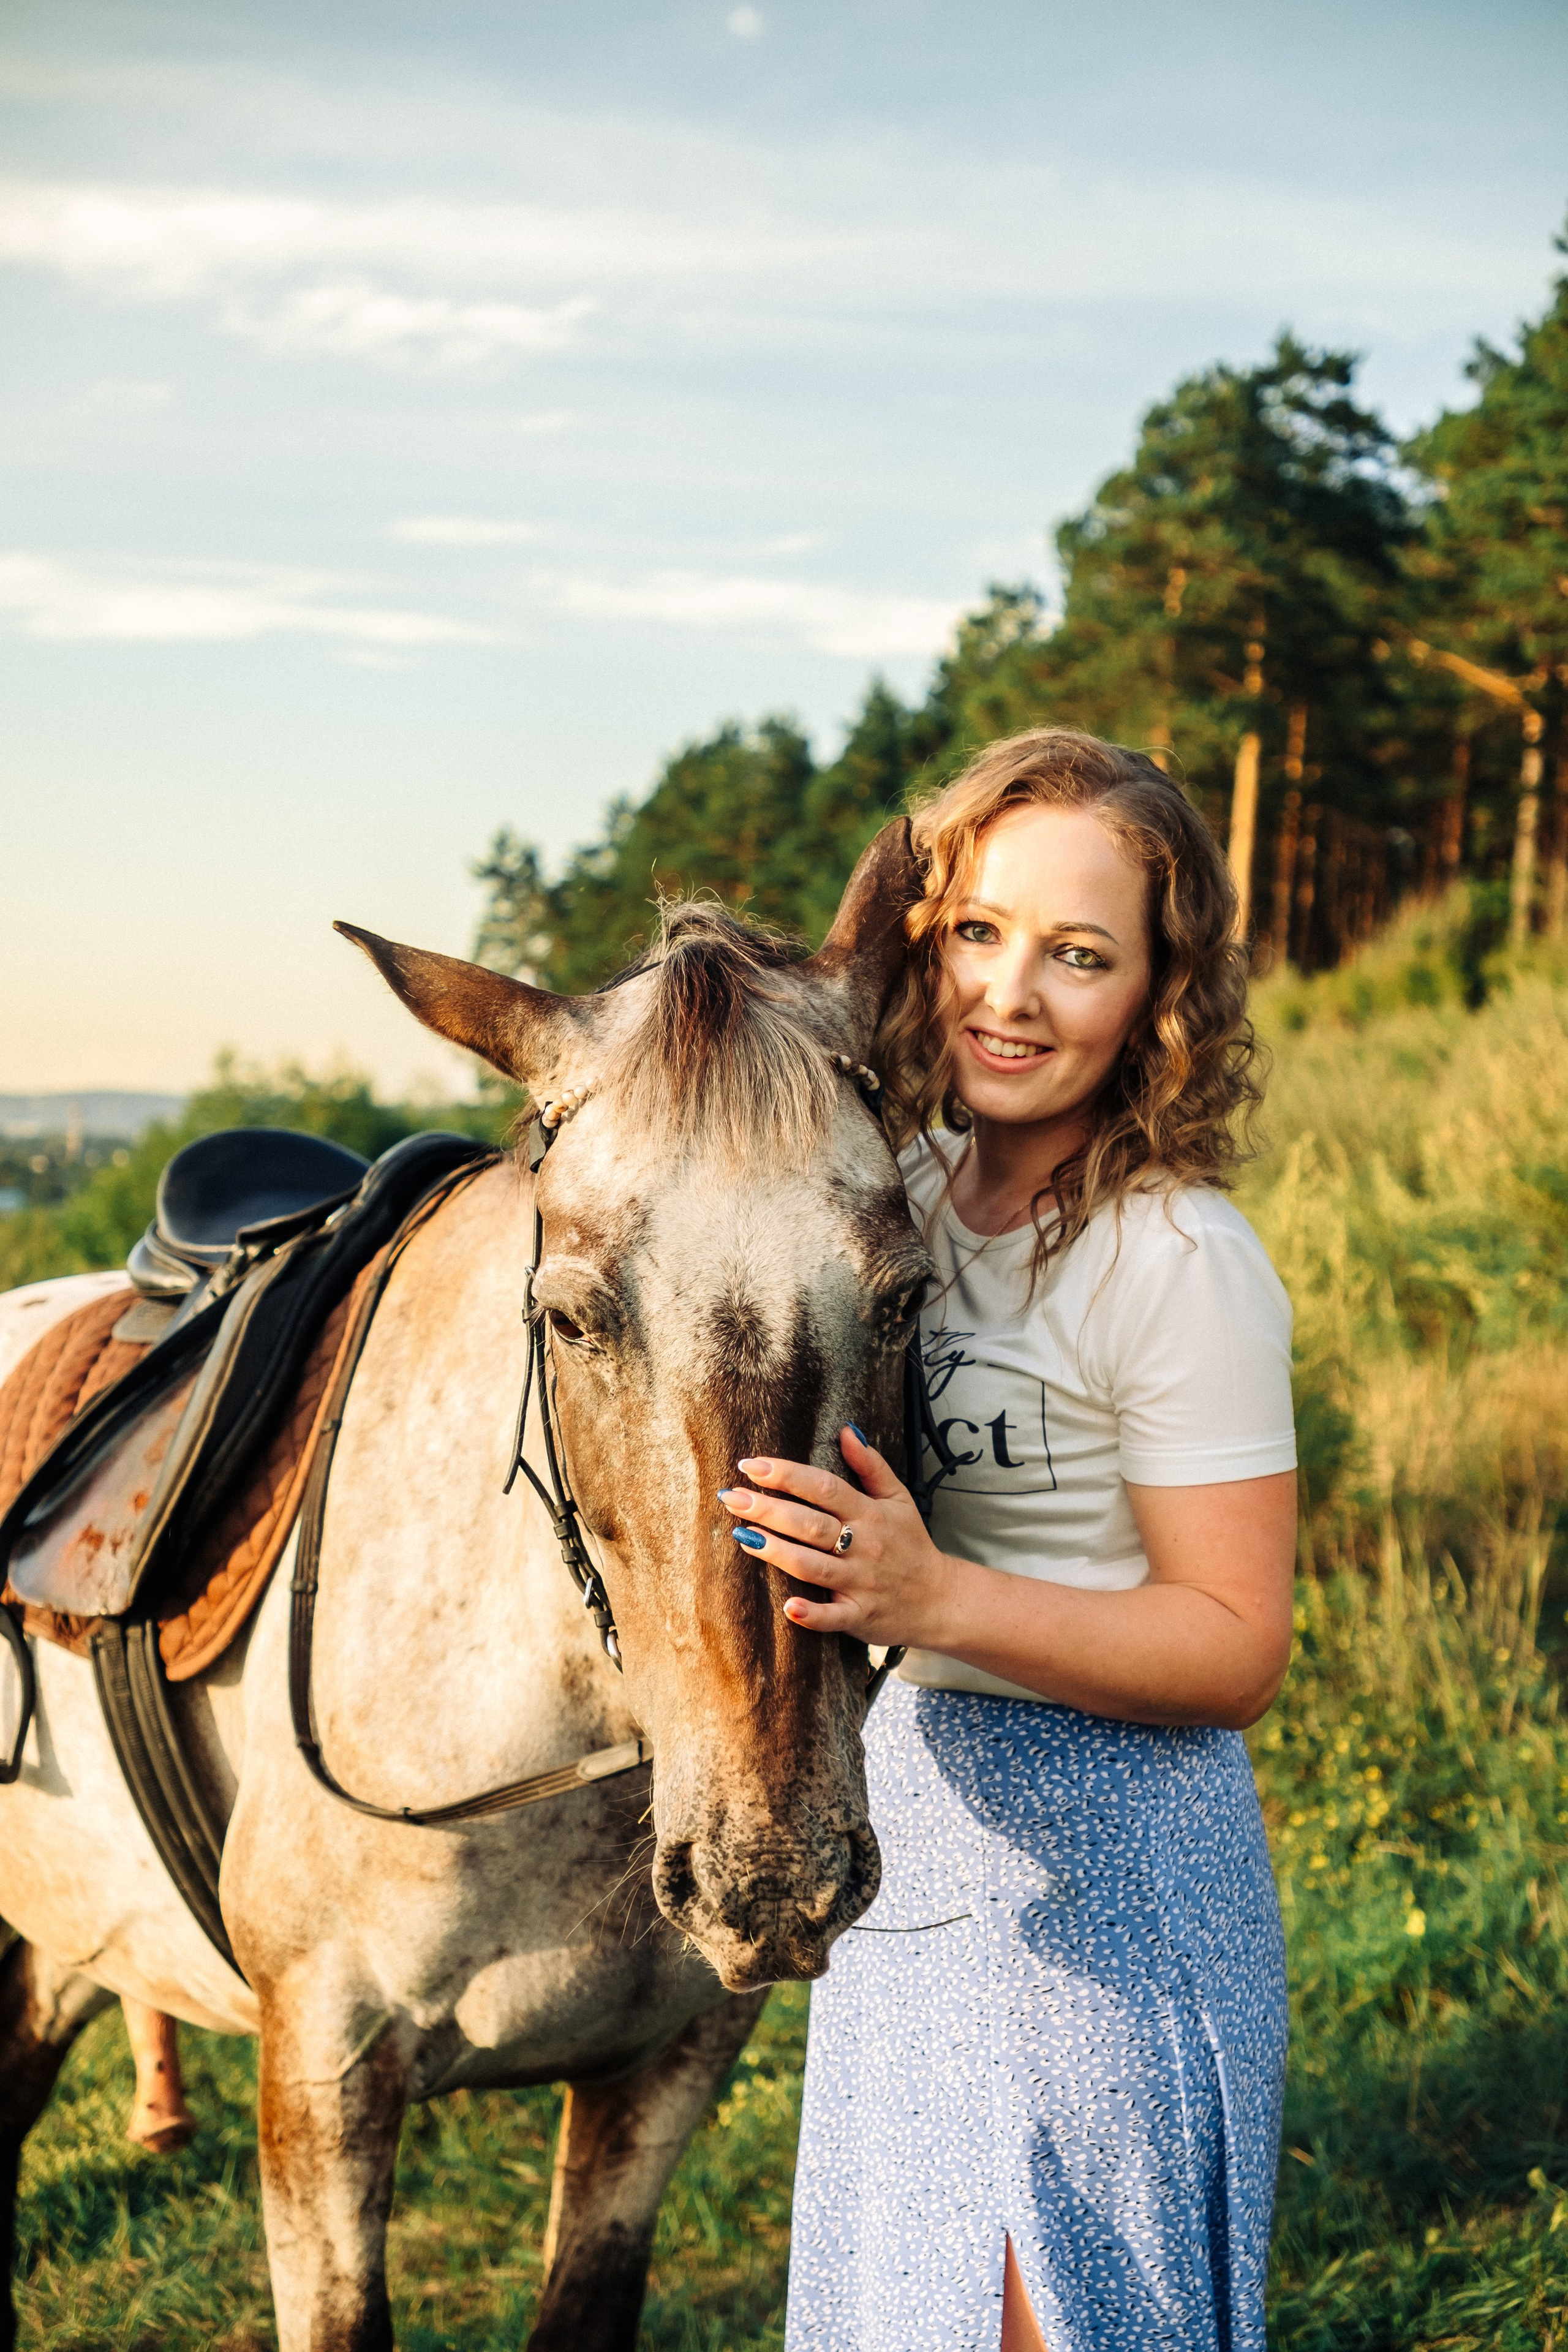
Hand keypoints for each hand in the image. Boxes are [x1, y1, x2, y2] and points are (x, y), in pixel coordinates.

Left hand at [718, 1427, 958, 1648]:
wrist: (940, 1599)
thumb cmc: (911, 1545)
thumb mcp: (898, 1499)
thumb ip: (871, 1465)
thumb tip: (847, 1430)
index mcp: (870, 1513)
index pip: (824, 1487)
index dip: (787, 1474)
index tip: (751, 1465)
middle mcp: (864, 1546)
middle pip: (810, 1523)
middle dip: (768, 1509)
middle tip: (731, 1497)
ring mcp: (861, 1582)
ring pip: (813, 1565)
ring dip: (776, 1551)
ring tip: (742, 1535)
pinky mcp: (860, 1615)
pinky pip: (833, 1616)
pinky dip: (811, 1614)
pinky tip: (787, 1606)